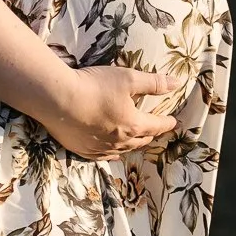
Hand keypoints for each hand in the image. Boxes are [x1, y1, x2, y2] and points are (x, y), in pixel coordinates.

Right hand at [41, 65, 177, 160]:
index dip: (166, 122)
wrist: (58, 99)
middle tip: (155, 129)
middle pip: (141, 140)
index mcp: (133, 124)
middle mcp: (120, 141)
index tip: (173, 121)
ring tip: (138, 141)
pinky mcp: (83, 150)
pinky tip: (113, 155)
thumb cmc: (95, 86)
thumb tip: (177, 84)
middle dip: (151, 134)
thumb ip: (153, 82)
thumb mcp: (128, 78)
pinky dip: (113, 155)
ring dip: (134, 145)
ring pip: (124, 150)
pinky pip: (104, 157)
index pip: (156, 125)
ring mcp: (101, 148)